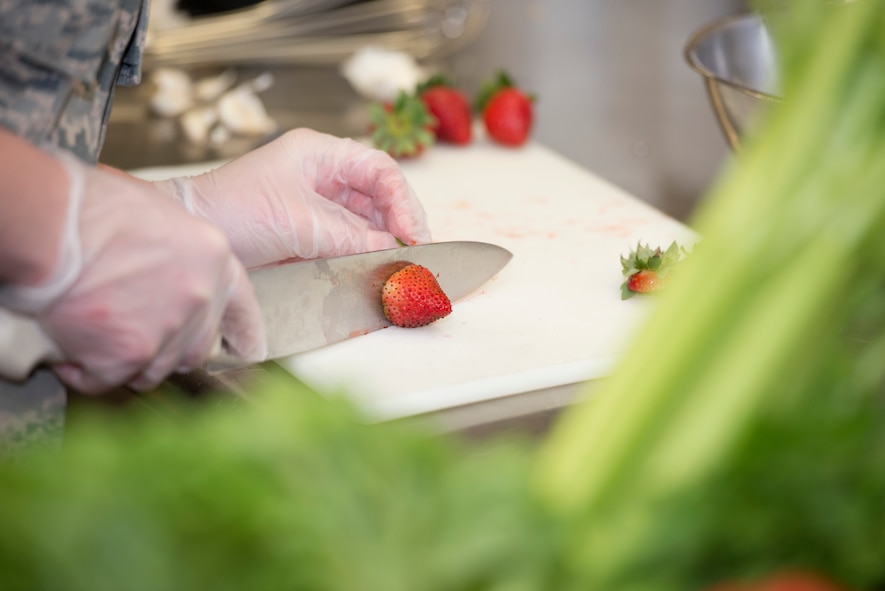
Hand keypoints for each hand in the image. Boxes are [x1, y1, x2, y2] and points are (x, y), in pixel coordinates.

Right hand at [0, 151, 265, 392]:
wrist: (53, 225)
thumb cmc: (92, 206)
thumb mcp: (157, 212)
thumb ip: (175, 248)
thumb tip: (162, 262)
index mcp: (213, 256)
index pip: (240, 306)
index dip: (241, 332)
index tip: (246, 351)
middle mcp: (200, 295)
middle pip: (195, 346)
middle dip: (168, 347)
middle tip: (136, 335)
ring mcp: (169, 328)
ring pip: (157, 369)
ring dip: (128, 362)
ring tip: (98, 341)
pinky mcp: (130, 354)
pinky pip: (110, 379)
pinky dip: (87, 372)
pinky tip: (71, 356)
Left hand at [153, 128, 431, 267]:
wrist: (194, 237)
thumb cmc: (232, 213)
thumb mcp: (299, 223)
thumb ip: (351, 238)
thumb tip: (392, 251)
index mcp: (320, 155)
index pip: (380, 170)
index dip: (404, 202)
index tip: (412, 234)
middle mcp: (323, 176)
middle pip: (380, 197)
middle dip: (400, 224)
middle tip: (415, 254)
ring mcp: (317, 205)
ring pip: (367, 222)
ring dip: (384, 243)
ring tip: (399, 266)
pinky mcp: (309, 233)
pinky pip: (348, 242)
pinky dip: (364, 256)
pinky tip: (375, 269)